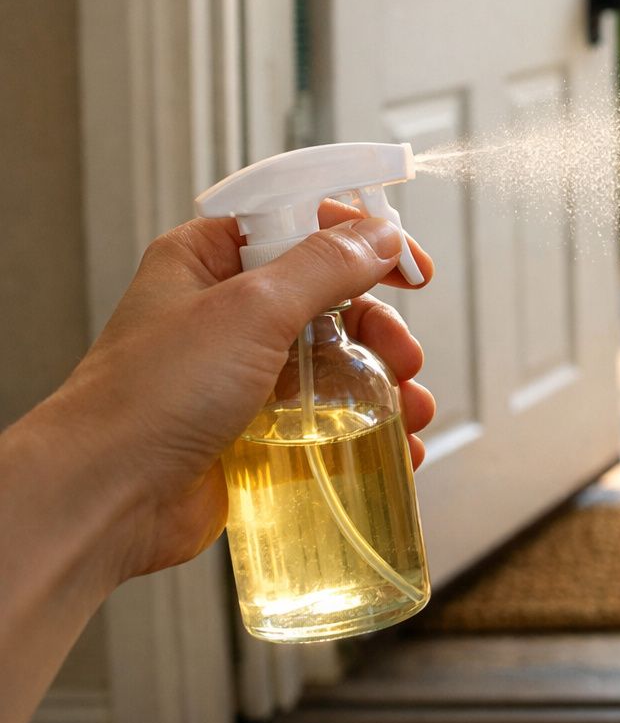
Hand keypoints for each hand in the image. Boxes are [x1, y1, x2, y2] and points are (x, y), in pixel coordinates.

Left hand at [34, 201, 435, 583]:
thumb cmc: (148, 397)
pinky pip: (323, 416)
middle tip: (404, 355)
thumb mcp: (250, 310)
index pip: (300, 225)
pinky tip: (392, 446)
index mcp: (208, 261)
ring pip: (334, 361)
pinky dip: (364, 427)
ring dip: (384, 383)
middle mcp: (224, 313)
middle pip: (330, 299)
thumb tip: (380, 237)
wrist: (106, 497)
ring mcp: (239, 373)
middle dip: (380, 328)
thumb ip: (324, 266)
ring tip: (408, 410)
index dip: (362, 239)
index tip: (411, 266)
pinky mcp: (252, 428)